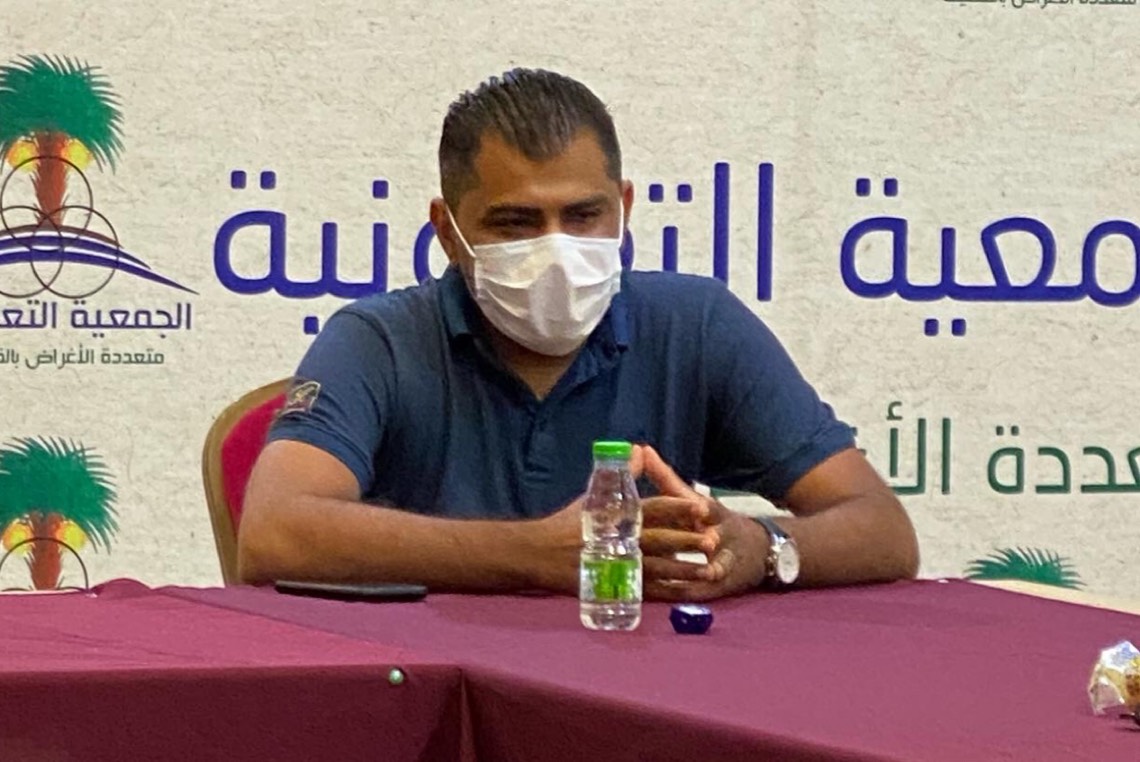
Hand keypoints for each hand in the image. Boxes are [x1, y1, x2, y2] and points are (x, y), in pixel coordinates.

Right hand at [528, 446, 717, 594]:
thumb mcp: (594, 494)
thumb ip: (622, 475)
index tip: (699, 508)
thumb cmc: (568, 522)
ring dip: (683, 569)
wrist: (539, 553)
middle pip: (659, 540)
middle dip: (686, 541)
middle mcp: (620, 541)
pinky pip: (645, 591)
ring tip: (707, 570)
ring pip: (657, 569)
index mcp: (616, 516)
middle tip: (712, 541)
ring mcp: (618, 566)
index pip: (651, 509)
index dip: (676, 508)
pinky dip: (666, 592)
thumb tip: (638, 449)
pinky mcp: (614, 586)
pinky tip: (684, 592)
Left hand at [639, 446, 769, 600]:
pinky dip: (682, 592)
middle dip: (700, 542)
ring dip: (691, 572)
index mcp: (715, 514)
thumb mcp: (696, 499)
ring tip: (667, 575)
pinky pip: (698, 592)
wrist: (760, 552)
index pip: (710, 508)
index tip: (698, 509)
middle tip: (693, 544)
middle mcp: (721, 539)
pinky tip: (662, 594)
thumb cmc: (717, 522)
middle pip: (711, 539)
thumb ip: (666, 478)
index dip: (703, 509)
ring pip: (709, 569)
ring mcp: (723, 564)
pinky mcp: (717, 588)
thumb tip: (640, 449)